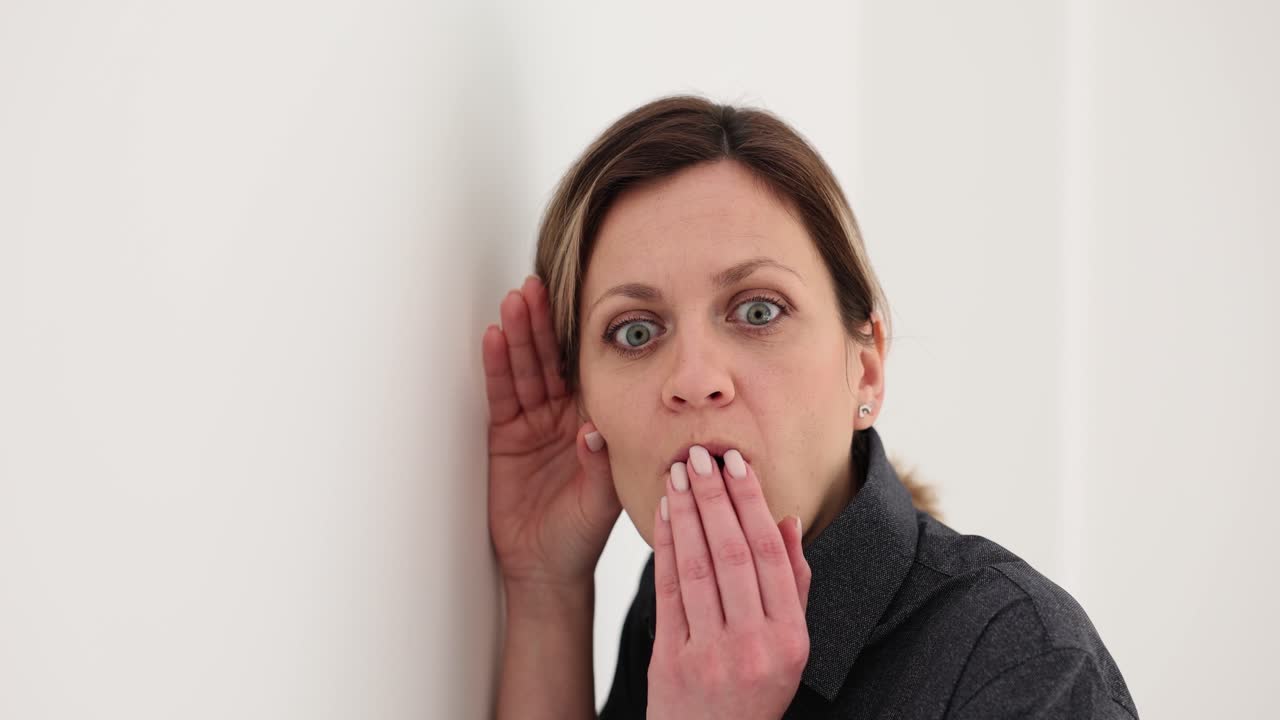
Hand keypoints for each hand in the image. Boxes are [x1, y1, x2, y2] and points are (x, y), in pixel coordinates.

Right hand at [482, 275, 622, 588]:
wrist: (544, 568)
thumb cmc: (580, 536)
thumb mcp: (600, 501)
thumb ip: (598, 464)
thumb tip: (592, 431)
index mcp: (596, 422)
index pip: (587, 370)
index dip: (579, 338)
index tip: (576, 304)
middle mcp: (565, 416)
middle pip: (552, 360)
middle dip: (543, 326)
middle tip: (535, 290)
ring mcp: (534, 423)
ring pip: (526, 371)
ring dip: (518, 337)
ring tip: (513, 304)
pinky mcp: (505, 436)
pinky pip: (501, 394)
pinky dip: (497, 367)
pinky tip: (492, 339)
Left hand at [646, 447, 812, 719]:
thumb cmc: (753, 693)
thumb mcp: (789, 647)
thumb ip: (792, 585)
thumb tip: (788, 520)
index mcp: (790, 639)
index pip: (770, 556)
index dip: (752, 504)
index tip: (738, 465)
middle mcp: (753, 646)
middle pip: (733, 555)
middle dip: (715, 499)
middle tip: (701, 456)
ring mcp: (711, 655)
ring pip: (698, 567)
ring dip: (686, 513)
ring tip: (679, 474)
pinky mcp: (671, 661)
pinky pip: (668, 591)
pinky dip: (665, 546)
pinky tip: (664, 513)